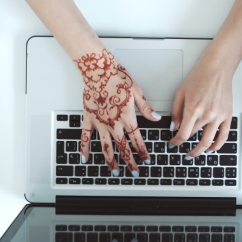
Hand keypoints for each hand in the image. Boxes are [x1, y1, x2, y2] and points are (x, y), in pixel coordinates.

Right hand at [75, 49, 160, 176]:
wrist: (98, 69)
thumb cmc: (117, 76)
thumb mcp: (137, 91)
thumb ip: (146, 108)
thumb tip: (156, 118)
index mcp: (127, 116)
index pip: (137, 138)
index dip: (142, 151)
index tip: (146, 160)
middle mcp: (113, 122)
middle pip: (123, 146)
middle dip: (130, 161)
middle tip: (134, 172)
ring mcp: (100, 122)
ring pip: (105, 146)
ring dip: (110, 160)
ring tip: (114, 172)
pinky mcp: (88, 118)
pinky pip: (85, 136)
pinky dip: (84, 148)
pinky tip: (85, 158)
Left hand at [168, 58, 232, 157]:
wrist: (217, 69)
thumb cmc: (199, 77)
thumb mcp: (181, 93)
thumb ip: (176, 112)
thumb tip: (174, 127)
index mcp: (194, 109)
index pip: (183, 134)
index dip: (176, 142)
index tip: (172, 143)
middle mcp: (207, 114)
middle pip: (194, 136)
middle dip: (184, 143)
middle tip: (180, 146)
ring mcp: (219, 116)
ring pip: (208, 141)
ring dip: (199, 150)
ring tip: (193, 153)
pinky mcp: (227, 116)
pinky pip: (223, 136)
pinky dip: (217, 145)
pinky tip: (211, 149)